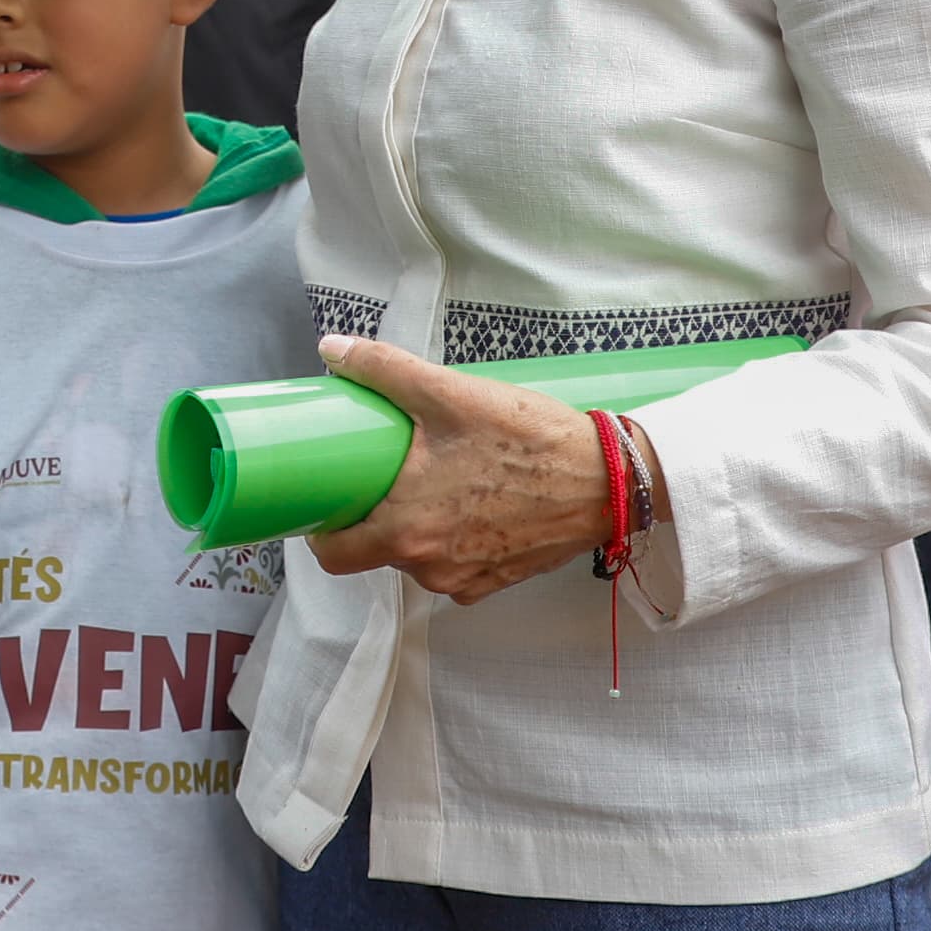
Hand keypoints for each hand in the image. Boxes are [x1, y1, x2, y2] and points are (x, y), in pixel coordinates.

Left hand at [304, 335, 619, 604]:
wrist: (608, 481)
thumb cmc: (530, 442)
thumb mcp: (450, 394)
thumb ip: (383, 369)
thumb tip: (333, 349)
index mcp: (408, 530)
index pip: (335, 556)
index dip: (323, 530)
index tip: (329, 499)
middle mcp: (432, 568)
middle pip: (375, 552)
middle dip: (374, 516)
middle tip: (386, 474)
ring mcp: (467, 580)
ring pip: (416, 558)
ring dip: (417, 526)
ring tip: (434, 479)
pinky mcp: (498, 581)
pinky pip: (454, 566)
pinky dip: (453, 538)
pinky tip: (469, 500)